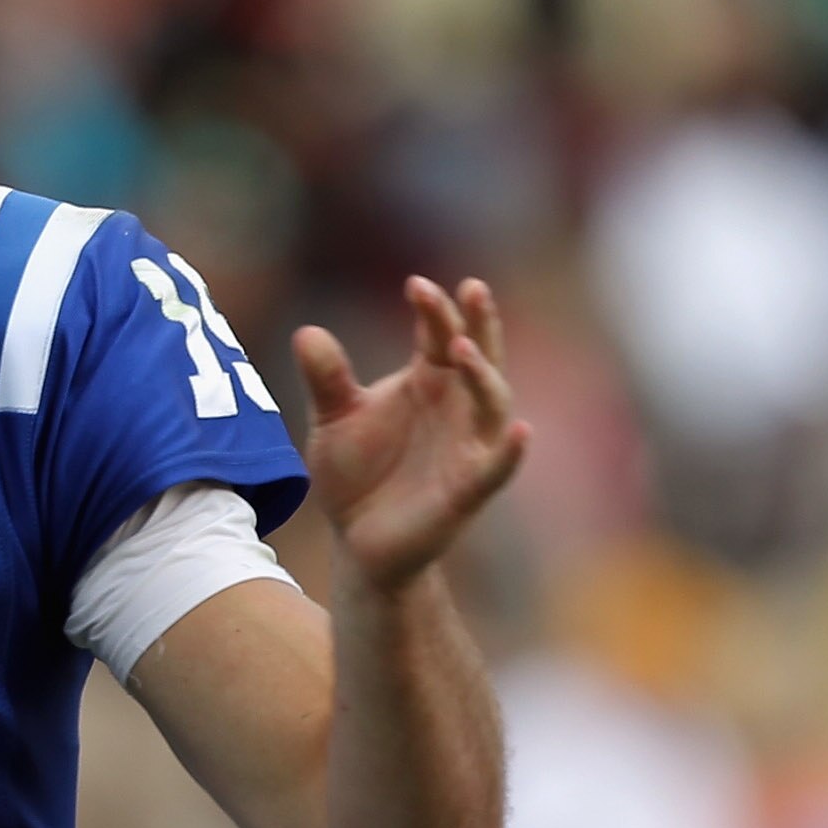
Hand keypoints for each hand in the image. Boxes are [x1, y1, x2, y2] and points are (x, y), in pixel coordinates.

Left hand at [291, 276, 527, 591]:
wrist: (358, 543)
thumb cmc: (356, 474)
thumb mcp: (333, 420)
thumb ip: (326, 379)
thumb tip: (305, 333)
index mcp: (428, 382)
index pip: (439, 335)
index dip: (433, 309)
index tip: (415, 285)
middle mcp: (456, 407)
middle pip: (478, 355)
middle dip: (477, 322)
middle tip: (471, 288)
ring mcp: (468, 447)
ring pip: (492, 403)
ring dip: (482, 374)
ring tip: (462, 347)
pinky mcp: (469, 490)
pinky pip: (498, 467)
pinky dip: (511, 450)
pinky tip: (522, 430)